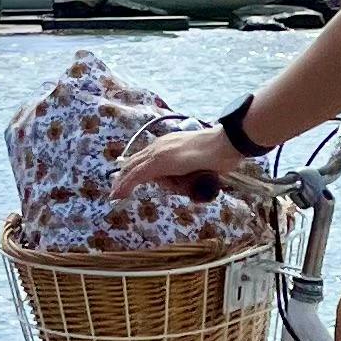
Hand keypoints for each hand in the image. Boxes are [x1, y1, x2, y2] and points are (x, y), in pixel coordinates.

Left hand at [114, 124, 246, 197]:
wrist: (225, 144)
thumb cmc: (219, 154)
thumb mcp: (198, 166)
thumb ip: (188, 172)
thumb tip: (181, 183)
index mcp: (169, 144)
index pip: (145, 158)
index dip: (133, 170)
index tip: (126, 182)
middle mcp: (160, 145)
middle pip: (135, 162)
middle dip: (123, 177)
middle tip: (115, 192)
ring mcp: (158, 152)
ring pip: (133, 168)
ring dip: (123, 183)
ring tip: (115, 196)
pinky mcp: (158, 161)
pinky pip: (136, 174)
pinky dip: (125, 185)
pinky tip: (118, 194)